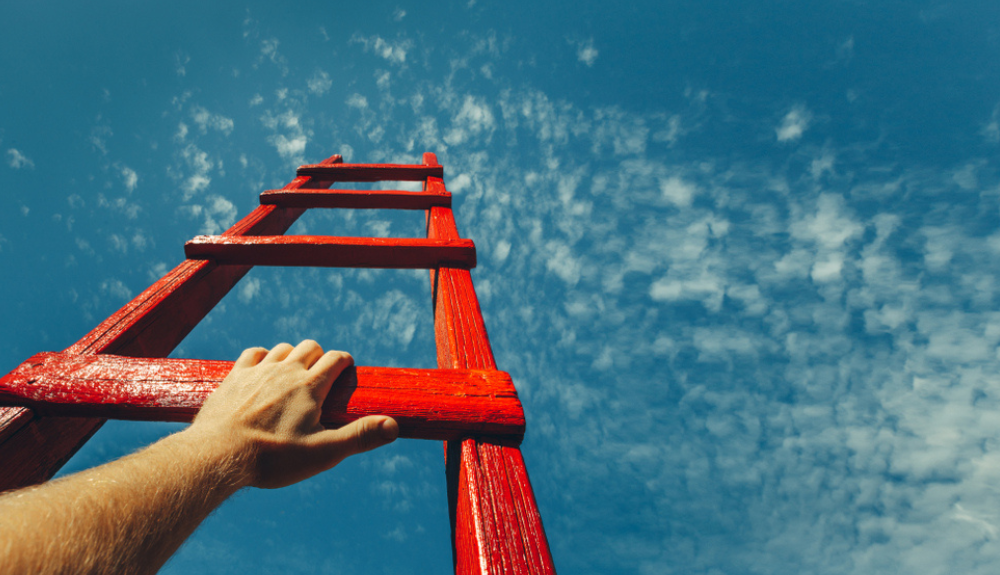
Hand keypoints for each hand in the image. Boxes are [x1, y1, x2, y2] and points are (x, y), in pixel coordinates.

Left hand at [188, 340, 398, 488]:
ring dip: (292, 356)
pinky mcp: (234, 377)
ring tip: (293, 375)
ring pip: (282, 348)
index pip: (335, 359)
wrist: (218, 455)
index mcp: (310, 387)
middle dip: (320, 357)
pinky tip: (263, 371)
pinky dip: (263, 357)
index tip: (346, 373)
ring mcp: (258, 372)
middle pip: (310, 347)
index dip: (344, 363)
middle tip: (321, 377)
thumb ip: (359, 437)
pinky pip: (254, 353)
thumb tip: (393, 426)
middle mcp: (285, 371)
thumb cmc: (272, 458)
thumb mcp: (322, 453)